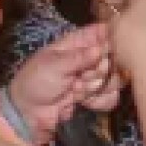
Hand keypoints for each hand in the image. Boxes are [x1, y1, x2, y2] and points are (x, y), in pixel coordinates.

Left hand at [6, 25, 116, 144]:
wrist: (29, 113)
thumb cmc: (36, 82)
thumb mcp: (53, 65)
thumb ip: (79, 57)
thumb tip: (101, 49)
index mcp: (78, 43)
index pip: (104, 31)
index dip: (111, 39)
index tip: (104, 52)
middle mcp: (91, 57)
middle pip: (115, 57)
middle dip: (100, 70)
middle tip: (81, 76)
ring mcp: (96, 77)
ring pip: (116, 77)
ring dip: (97, 87)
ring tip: (76, 90)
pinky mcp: (98, 95)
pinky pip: (113, 96)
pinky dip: (100, 101)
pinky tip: (85, 102)